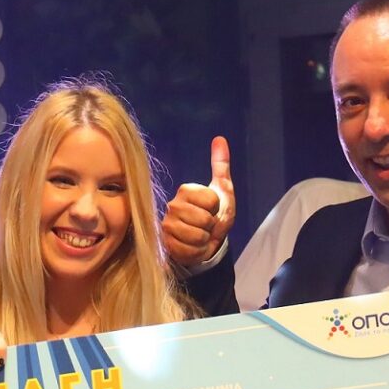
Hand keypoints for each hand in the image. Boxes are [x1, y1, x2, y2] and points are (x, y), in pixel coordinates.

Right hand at [162, 136, 234, 266]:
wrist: (206, 242)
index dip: (217, 209)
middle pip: (205, 219)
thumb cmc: (215, 215)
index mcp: (185, 190)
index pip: (212, 201)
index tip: (212, 210)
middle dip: (211, 226)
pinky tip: (191, 246)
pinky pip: (189, 249)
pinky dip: (196, 250)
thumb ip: (220, 165)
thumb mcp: (223, 190)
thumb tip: (220, 138)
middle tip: (206, 225)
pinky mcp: (165, 243)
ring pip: (197, 235)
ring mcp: (166, 225)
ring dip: (204, 239)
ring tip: (199, 236)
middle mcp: (172, 205)